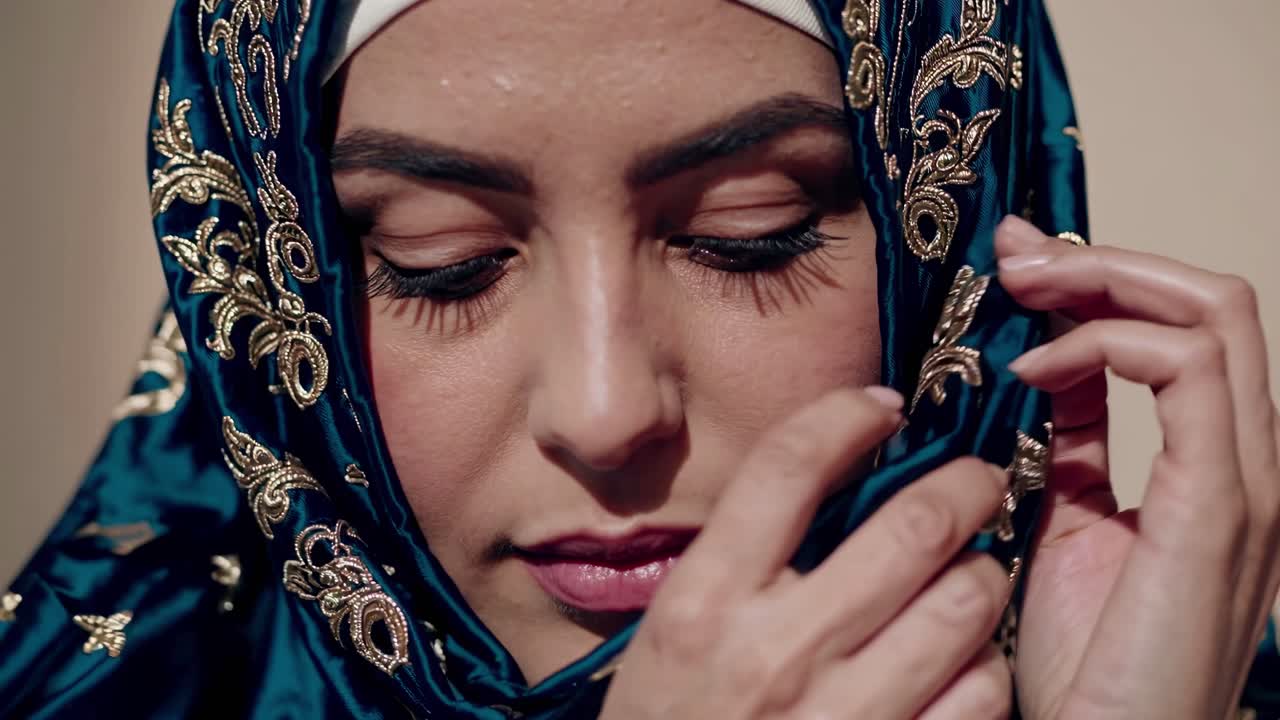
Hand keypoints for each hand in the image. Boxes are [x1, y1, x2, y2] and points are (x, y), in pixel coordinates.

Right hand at [601, 388, 1015, 718]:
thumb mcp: (667, 646)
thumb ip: (731, 572)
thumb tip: (820, 489)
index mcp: (701, 607)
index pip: (785, 466)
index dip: (845, 415)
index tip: (879, 407)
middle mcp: (771, 654)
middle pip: (910, 525)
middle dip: (963, 485)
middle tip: (974, 480)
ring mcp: (840, 719)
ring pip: (965, 603)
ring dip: (984, 574)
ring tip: (975, 572)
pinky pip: (980, 693)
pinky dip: (987, 667)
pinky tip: (968, 663)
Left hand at [995, 216, 1279, 718]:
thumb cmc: (1088, 664)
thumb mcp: (1066, 526)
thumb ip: (1070, 448)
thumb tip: (1038, 370)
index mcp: (1208, 465)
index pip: (1179, 331)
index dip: (1100, 280)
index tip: (1015, 263)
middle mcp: (1242, 462)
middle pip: (1208, 302)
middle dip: (1105, 260)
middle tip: (1016, 256)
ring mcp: (1245, 482)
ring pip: (1213, 316)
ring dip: (1106, 280)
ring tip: (1019, 292)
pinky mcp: (1221, 508)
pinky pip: (1191, 374)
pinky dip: (1108, 346)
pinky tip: (1033, 373)